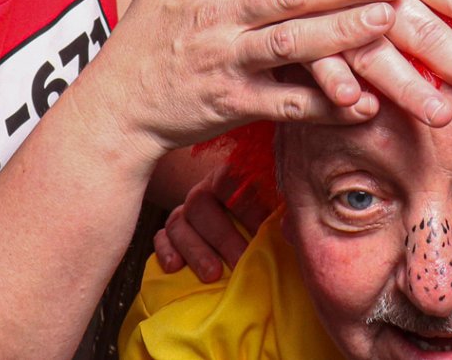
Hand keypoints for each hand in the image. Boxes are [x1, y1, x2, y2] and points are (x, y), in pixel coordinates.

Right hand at [95, 0, 404, 158]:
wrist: (117, 103)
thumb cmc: (149, 28)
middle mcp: (221, 13)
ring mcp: (227, 60)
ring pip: (292, 44)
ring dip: (341, 33)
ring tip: (386, 19)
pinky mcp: (232, 104)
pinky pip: (286, 105)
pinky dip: (325, 104)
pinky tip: (365, 100)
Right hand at [152, 164, 274, 282]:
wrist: (242, 217)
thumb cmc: (265, 213)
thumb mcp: (275, 204)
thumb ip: (282, 212)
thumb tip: (290, 228)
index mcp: (232, 176)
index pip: (229, 178)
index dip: (244, 204)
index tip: (261, 231)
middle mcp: (204, 189)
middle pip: (201, 204)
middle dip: (222, 237)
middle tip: (240, 262)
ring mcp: (185, 209)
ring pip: (178, 222)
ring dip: (196, 250)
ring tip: (212, 275)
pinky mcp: (172, 231)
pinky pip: (161, 236)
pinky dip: (166, 251)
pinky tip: (175, 267)